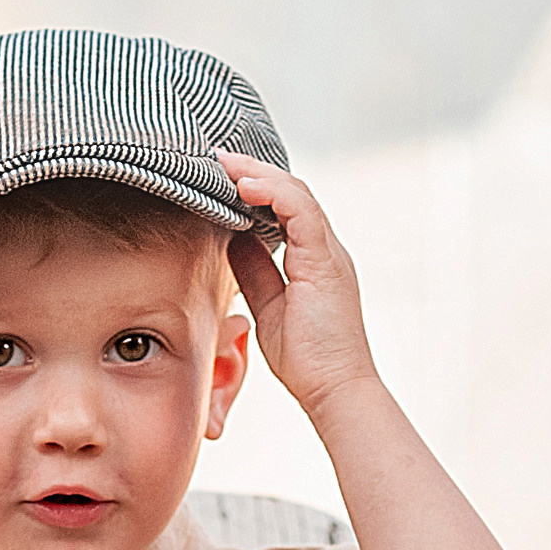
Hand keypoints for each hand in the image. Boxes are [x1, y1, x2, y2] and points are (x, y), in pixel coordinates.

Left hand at [220, 160, 380, 420]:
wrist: (334, 391)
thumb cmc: (308, 361)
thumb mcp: (269, 307)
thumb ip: (256, 272)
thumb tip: (234, 241)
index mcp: (314, 259)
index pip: (286, 207)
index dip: (255, 187)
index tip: (220, 176)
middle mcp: (325, 250)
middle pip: (291, 192)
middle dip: (252, 171)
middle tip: (216, 158)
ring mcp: (329, 255)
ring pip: (296, 194)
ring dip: (258, 174)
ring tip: (225, 164)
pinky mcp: (326, 263)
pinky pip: (302, 212)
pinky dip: (273, 192)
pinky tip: (244, 185)